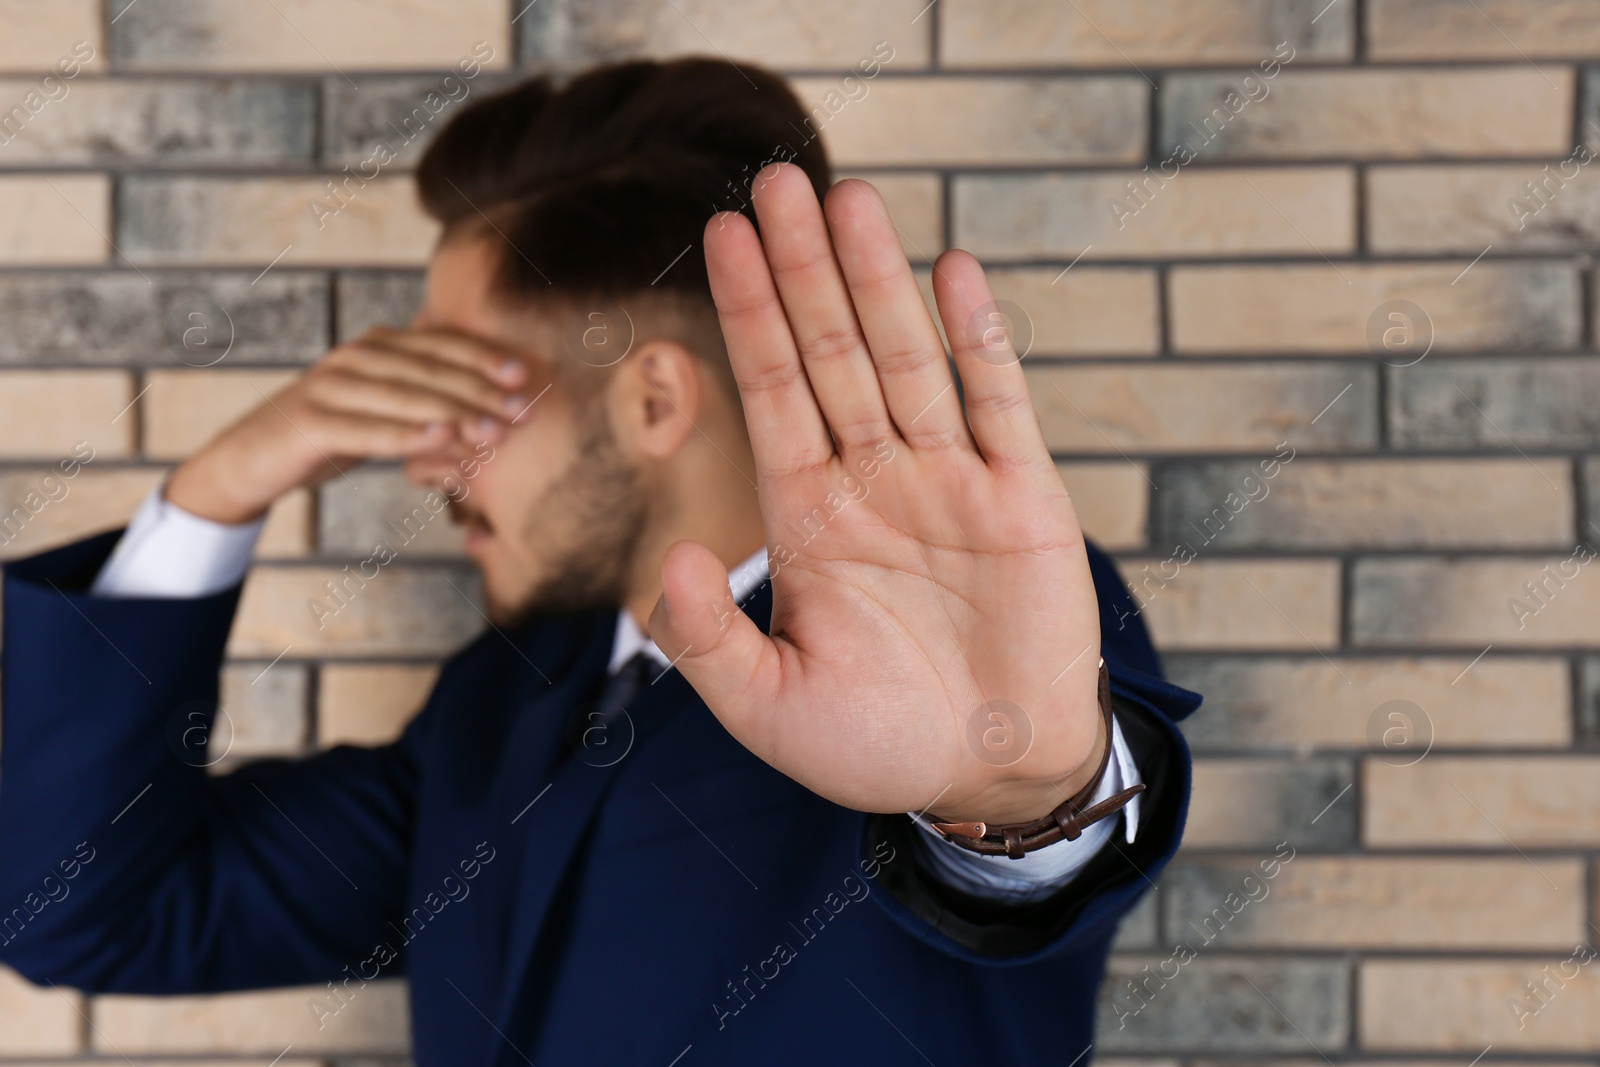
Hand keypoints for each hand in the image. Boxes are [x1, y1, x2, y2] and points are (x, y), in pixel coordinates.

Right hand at [165, 327, 536, 523]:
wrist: (253, 458)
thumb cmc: (331, 430)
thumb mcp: (379, 401)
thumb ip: (420, 382)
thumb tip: (480, 375)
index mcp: (376, 345)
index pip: (439, 345)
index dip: (483, 357)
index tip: (525, 375)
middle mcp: (353, 357)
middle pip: (428, 370)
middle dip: (480, 389)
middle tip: (523, 410)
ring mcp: (328, 387)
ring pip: (403, 398)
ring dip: (454, 414)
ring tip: (494, 431)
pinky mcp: (309, 423)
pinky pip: (365, 430)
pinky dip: (404, 435)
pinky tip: (440, 440)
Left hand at [647, 165, 1104, 825]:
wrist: (992, 773)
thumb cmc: (878, 746)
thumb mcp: (771, 709)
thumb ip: (709, 641)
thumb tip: (665, 565)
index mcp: (810, 519)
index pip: (771, 393)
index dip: (747, 314)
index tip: (721, 237)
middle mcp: (875, 481)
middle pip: (831, 353)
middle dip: (802, 268)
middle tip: (775, 180)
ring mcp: (949, 481)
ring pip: (906, 358)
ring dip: (877, 281)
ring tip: (848, 196)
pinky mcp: (1021, 497)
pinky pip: (997, 402)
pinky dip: (976, 338)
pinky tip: (950, 269)